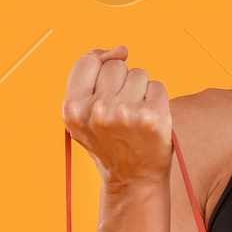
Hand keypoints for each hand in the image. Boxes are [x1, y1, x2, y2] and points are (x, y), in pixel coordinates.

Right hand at [63, 46, 171, 185]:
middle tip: (123, 113)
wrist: (132, 180)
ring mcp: (125, 115)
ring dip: (141, 92)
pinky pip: (157, 87)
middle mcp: (97, 111)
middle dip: (122, 83)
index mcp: (73, 109)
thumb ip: (91, 76)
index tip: (111, 81)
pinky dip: (157, 101)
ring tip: (136, 118)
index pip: (88, 61)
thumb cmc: (110, 141)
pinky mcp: (151, 118)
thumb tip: (121, 50)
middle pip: (116, 67)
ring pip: (139, 74)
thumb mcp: (84, 114)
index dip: (102, 63)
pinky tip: (150, 122)